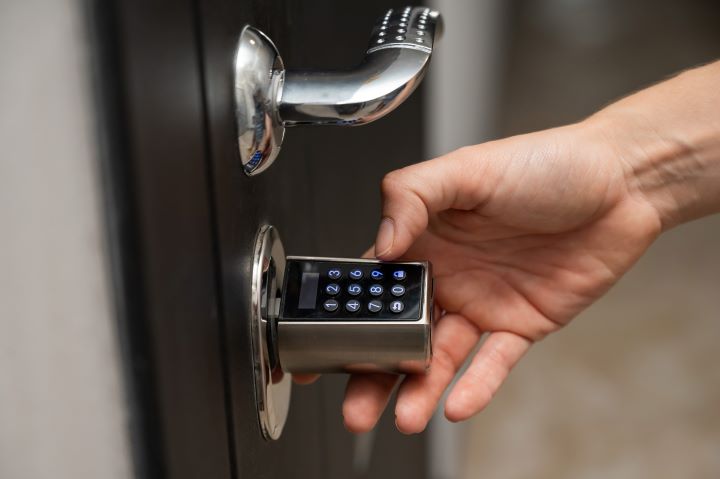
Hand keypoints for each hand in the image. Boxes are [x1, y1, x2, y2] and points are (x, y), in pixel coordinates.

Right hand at [342, 120, 663, 433]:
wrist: (619, 183)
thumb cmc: (544, 164)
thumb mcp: (467, 167)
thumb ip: (411, 196)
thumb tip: (381, 244)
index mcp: (423, 239)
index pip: (372, 287)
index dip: (343, 318)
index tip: (318, 351)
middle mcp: (446, 276)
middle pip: (398, 334)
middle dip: (373, 373)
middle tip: (354, 406)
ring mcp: (481, 303)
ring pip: (441, 358)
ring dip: (420, 389)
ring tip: (405, 416)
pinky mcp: (520, 325)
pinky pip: (494, 363)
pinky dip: (476, 385)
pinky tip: (456, 403)